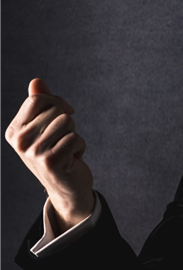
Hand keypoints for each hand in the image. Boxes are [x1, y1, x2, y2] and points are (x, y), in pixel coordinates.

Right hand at [5, 79, 93, 231]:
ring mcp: (34, 152)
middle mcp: (20, 142)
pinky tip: (72, 159)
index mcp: (14, 131)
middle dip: (67, 123)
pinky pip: (75, 137)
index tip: (65, 113)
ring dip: (74, 134)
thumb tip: (36, 81)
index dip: (58, 103)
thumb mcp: (46, 128)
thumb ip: (41, 104)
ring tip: (66, 149)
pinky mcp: (51, 161)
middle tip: (62, 141)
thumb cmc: (58, 153)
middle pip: (55, 110)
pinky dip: (80, 146)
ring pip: (67, 121)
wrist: (67, 188)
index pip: (38, 99)